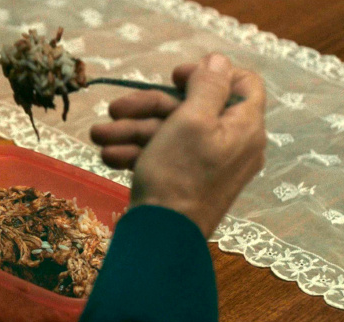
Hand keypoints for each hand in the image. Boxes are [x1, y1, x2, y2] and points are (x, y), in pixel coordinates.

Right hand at [90, 53, 266, 236]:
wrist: (161, 239)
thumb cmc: (178, 176)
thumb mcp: (192, 120)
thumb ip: (208, 85)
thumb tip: (219, 60)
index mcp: (244, 126)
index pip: (242, 83)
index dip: (209, 72)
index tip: (175, 77)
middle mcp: (231, 144)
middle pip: (192, 108)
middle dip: (147, 107)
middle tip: (114, 108)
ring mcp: (207, 165)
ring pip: (170, 133)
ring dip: (131, 131)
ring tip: (98, 136)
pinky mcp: (186, 182)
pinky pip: (165, 157)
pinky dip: (137, 153)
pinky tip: (109, 156)